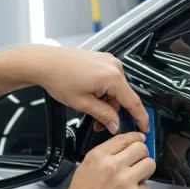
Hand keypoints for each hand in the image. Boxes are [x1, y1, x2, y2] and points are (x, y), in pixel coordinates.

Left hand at [3, 46, 148, 133]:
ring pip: (116, 89)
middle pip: (124, 96)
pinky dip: (104, 91)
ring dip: (107, 102)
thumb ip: (104, 115)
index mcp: (113, 77)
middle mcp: (115, 67)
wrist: (44, 62)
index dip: (140, 118)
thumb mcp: (83, 104)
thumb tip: (116, 125)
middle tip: (103, 125)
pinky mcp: (102, 60)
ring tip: (90, 110)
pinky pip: (110, 80)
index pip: (133, 102)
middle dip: (115, 112)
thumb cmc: (59, 78)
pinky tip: (91, 97)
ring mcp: (109, 62)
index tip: (144, 128)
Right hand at [53, 132, 155, 188]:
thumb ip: (105, 155)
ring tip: (136, 177)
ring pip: (150, 164)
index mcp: (99, 156)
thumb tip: (127, 147)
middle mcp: (114, 165)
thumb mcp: (86, 168)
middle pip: (142, 149)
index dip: (136, 138)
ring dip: (145, 170)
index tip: (140, 140)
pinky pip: (147, 187)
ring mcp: (126, 181)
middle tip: (136, 162)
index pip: (126, 138)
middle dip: (142, 154)